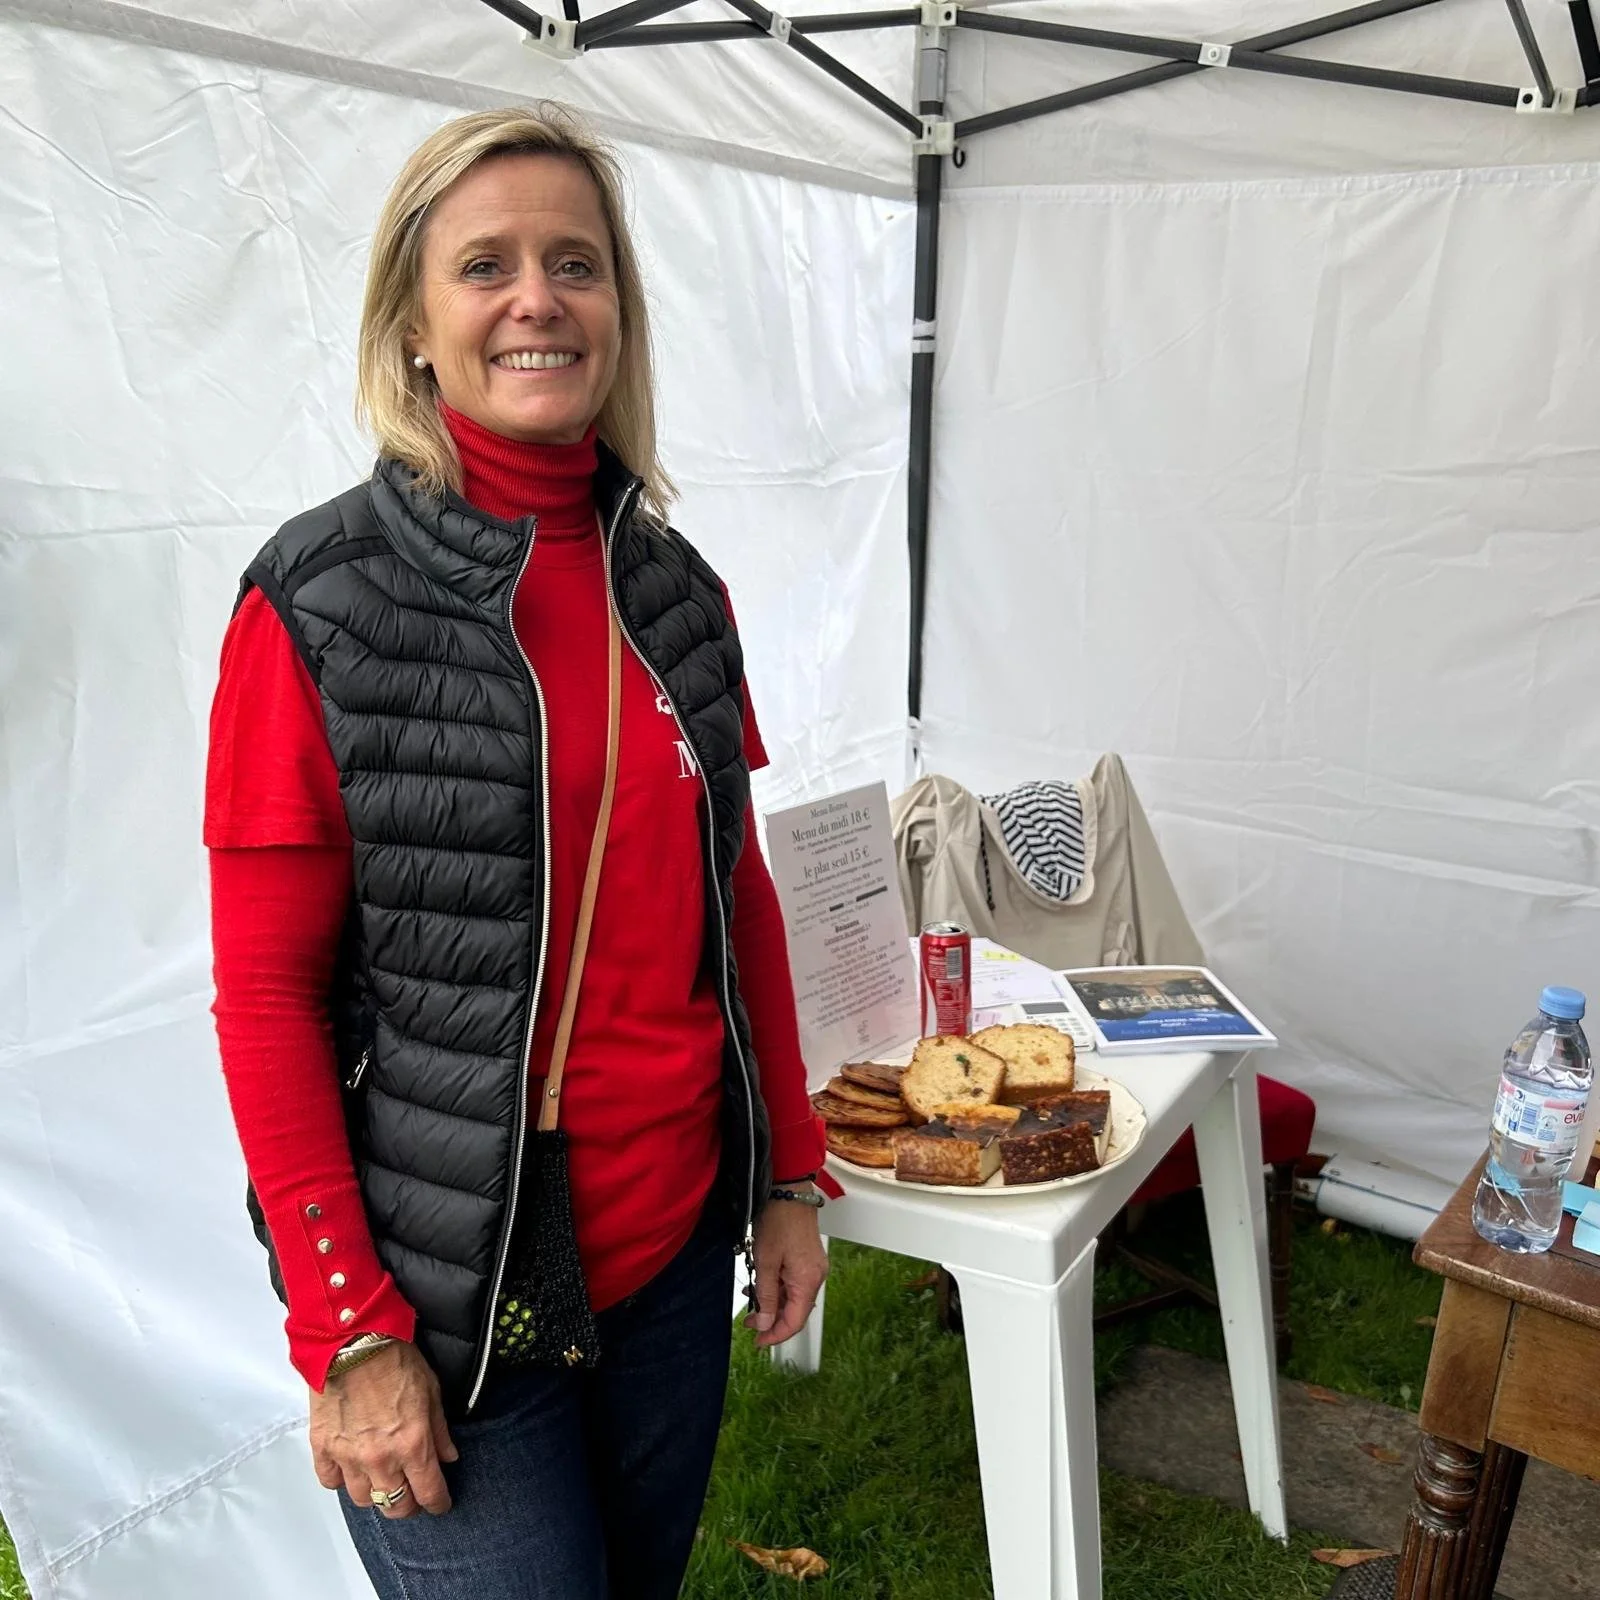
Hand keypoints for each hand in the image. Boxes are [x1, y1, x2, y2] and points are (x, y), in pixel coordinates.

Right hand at [308, 1341, 459, 1517]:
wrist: (354, 1340)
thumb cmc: (394, 1357)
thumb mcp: (431, 1391)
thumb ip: (440, 1430)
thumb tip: (448, 1456)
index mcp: (412, 1444)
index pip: (429, 1493)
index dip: (438, 1503)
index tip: (440, 1503)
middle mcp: (381, 1458)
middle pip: (395, 1506)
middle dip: (408, 1505)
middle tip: (412, 1495)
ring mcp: (349, 1456)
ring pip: (363, 1500)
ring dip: (375, 1494)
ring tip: (381, 1480)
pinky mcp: (323, 1448)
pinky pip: (330, 1482)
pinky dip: (341, 1480)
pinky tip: (350, 1468)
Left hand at [745, 1188, 828, 1348]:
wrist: (789, 1192)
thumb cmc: (778, 1221)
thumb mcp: (765, 1262)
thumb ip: (765, 1296)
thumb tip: (765, 1324)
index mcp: (808, 1281)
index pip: (794, 1321)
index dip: (775, 1335)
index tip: (757, 1342)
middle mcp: (816, 1277)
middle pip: (795, 1311)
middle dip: (771, 1319)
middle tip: (749, 1323)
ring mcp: (814, 1267)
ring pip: (793, 1297)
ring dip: (773, 1302)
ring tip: (751, 1298)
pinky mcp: (809, 1259)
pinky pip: (794, 1283)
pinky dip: (778, 1288)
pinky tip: (761, 1283)